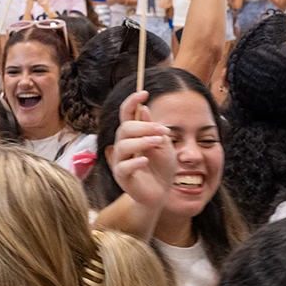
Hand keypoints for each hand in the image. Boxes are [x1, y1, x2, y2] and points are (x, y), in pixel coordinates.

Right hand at [109, 91, 175, 213]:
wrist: (162, 192)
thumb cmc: (162, 168)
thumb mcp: (165, 146)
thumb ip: (155, 130)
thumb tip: (144, 110)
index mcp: (133, 136)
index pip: (126, 114)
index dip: (132, 102)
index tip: (144, 92)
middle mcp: (123, 146)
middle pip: (125, 128)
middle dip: (144, 126)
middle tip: (163, 131)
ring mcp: (120, 161)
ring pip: (123, 145)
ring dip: (142, 141)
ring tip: (159, 142)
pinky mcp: (121, 176)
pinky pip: (123, 166)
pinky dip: (135, 162)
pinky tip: (146, 161)